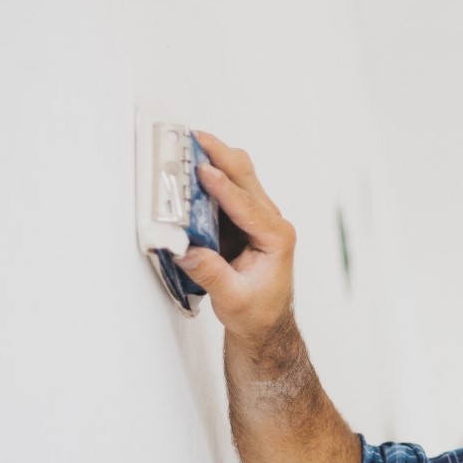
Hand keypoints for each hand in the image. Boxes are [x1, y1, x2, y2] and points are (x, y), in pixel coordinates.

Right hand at [174, 132, 296, 342]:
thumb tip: (186, 249)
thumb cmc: (257, 313)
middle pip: (246, 178)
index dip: (223, 188)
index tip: (203, 171)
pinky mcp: (244, 221)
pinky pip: (229, 190)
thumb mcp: (232, 299)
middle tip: (194, 137)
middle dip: (221, 155)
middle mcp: (272, 222)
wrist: (266, 325)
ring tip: (189, 145)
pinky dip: (211, 175)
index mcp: (277, 239)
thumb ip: (211, 274)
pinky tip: (191, 167)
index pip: (247, 206)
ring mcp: (259, 219)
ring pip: (240, 177)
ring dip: (216, 159)